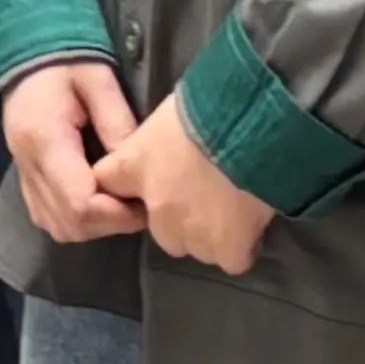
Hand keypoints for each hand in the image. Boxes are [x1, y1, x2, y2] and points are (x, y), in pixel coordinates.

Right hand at [0, 60, 145, 243]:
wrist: (23, 53)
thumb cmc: (65, 60)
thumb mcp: (98, 80)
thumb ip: (117, 123)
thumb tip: (140, 168)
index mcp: (45, 140)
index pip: (80, 202)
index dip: (117, 213)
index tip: (144, 198)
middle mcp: (28, 165)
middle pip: (70, 223)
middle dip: (110, 222)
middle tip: (138, 201)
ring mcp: (22, 174)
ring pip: (58, 227)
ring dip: (93, 224)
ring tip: (118, 200)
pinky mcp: (24, 178)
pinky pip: (47, 217)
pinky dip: (74, 220)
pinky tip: (95, 199)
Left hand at [113, 91, 278, 273]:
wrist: (255, 127)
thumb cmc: (211, 103)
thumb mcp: (171, 111)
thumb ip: (160, 137)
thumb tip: (172, 141)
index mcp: (134, 166)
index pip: (109, 183)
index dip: (130, 184)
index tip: (148, 181)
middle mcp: (157, 207)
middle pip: (160, 230)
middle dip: (179, 220)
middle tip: (205, 195)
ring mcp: (192, 232)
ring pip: (196, 248)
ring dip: (210, 235)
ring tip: (232, 210)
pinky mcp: (228, 247)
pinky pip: (231, 259)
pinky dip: (240, 247)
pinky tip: (251, 226)